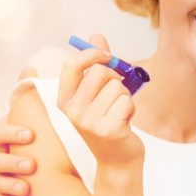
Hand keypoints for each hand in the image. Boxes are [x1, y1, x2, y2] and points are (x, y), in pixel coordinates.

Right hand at [0, 67, 38, 195]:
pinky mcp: (3, 191)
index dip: (12, 132)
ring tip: (26, 185)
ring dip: (8, 181)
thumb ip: (34, 94)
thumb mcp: (42, 117)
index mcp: (5, 133)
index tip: (32, 135)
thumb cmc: (44, 136)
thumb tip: (29, 66)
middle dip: (11, 160)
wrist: (54, 166)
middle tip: (31, 164)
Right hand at [58, 34, 143, 168]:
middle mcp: (72, 111)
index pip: (72, 64)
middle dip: (116, 78)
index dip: (92, 53)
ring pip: (117, 87)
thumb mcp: (98, 93)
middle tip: (117, 93)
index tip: (108, 55)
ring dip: (125, 96)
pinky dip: (131, 108)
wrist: (118, 159)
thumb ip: (97, 64)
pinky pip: (127, 101)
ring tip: (119, 111)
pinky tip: (125, 122)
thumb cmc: (109, 120)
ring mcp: (89, 122)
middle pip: (100, 72)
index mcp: (65, 99)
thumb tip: (96, 36)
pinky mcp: (109, 130)